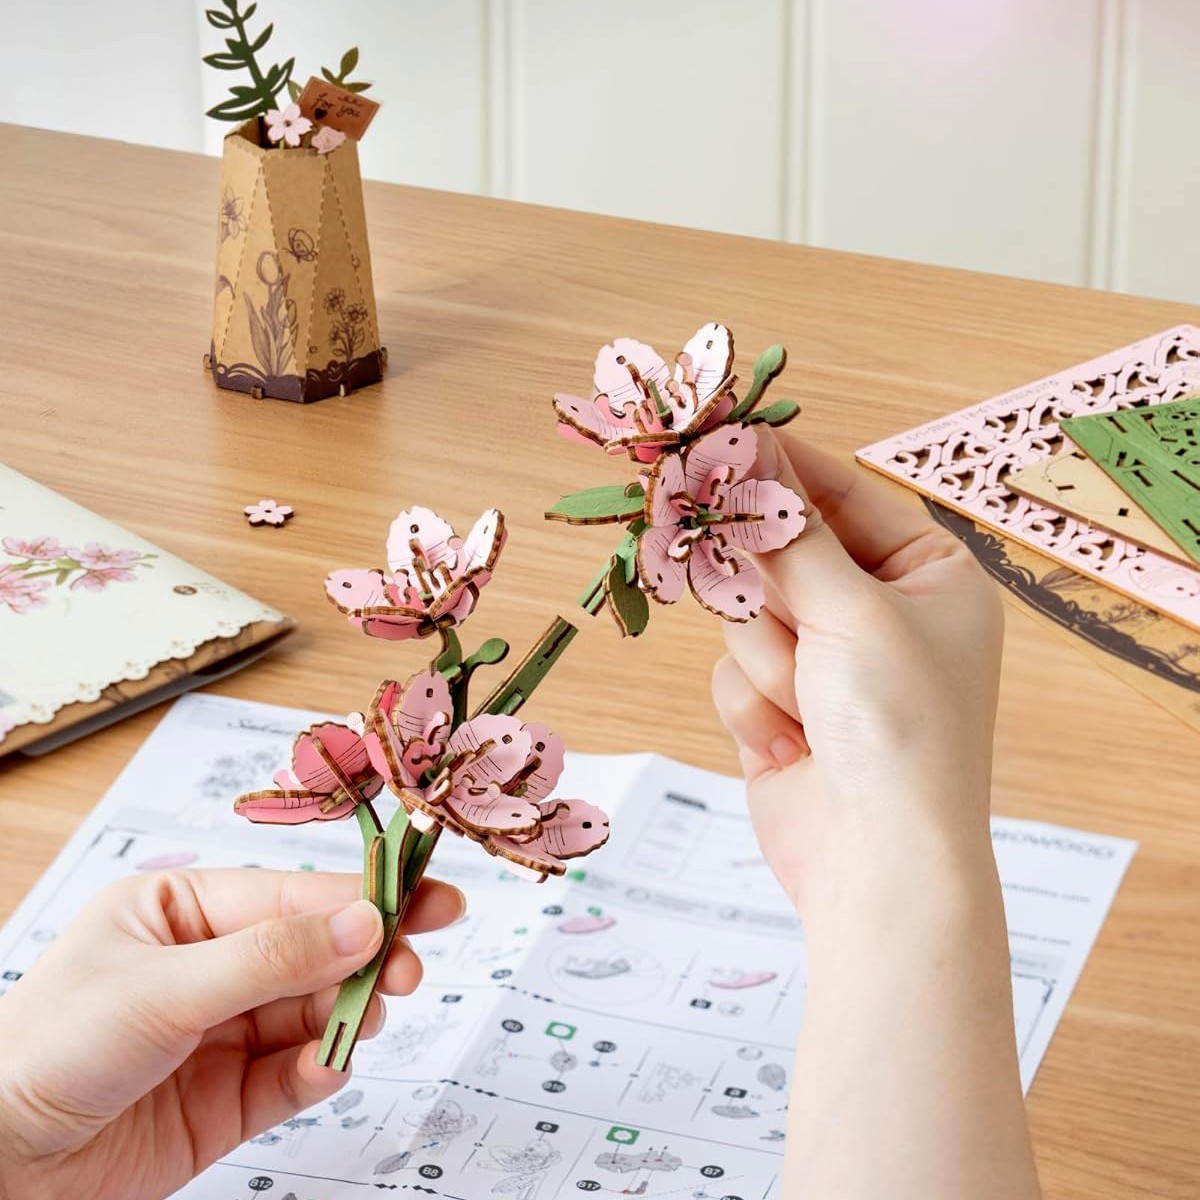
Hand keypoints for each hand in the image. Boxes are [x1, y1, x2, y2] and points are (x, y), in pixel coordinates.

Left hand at [0, 868, 463, 1199]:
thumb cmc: (46, 1051)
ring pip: (314, 1013)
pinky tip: (327, 1065)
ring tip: (367, 1019)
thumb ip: (272, 957)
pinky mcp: (228, 1099)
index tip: (428, 899)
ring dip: (347, 1016)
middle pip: (313, 952)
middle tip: (408, 968)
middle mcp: (209, 966)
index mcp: (183, 912)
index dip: (363, 896)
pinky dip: (321, 1069)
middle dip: (365, 958)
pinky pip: (296, 1075)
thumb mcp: (163, 989)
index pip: (291, 896)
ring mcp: (221, 1033)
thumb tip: (365, 922)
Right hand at [712, 430, 1004, 914]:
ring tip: (805, 705)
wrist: (878, 865)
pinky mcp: (782, 707)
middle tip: (712, 549)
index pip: (842, 494)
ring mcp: (829, 661)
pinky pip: (734, 670)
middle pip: (783, 550)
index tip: (717, 438)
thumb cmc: (899, 730)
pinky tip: (791, 746)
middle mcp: (880, 611)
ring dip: (767, 658)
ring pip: (748, 612)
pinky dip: (753, 706)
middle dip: (766, 582)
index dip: (780, 470)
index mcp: (930, 574)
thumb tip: (745, 448)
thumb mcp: (851, 611)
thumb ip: (786, 531)